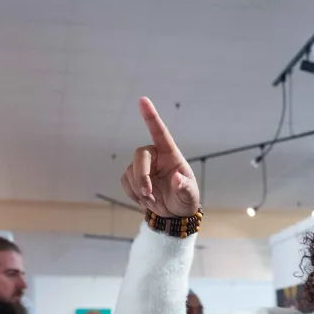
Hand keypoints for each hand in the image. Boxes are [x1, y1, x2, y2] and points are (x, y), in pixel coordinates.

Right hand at [121, 97, 199, 216]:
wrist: (174, 213)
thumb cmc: (185, 198)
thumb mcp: (189, 196)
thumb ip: (185, 188)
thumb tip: (177, 179)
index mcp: (171, 155)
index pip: (159, 132)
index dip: (151, 116)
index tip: (143, 100)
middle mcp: (156, 157)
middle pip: (139, 154)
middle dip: (141, 175)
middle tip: (148, 194)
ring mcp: (144, 167)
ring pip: (130, 170)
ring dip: (138, 189)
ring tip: (152, 200)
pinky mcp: (133, 177)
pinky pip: (125, 181)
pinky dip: (132, 193)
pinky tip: (144, 200)